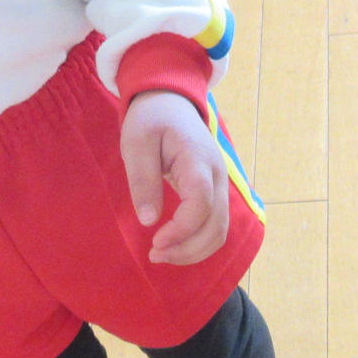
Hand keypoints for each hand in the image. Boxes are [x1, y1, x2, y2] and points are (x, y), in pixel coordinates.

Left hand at [120, 90, 228, 265]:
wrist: (171, 103)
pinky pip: (215, 225)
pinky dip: (199, 242)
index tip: (155, 241)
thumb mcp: (137, 143)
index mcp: (198, 159)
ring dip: (194, 251)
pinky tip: (175, 246)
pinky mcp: (215, 192)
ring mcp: (220, 184)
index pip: (201, 203)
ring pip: (220, 230)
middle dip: (188, 249)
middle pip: (216, 225)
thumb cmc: (151, 120)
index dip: (182, 230)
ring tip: (162, 255)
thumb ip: (143, 180)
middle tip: (154, 255)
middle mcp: (218, 175)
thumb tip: (149, 220)